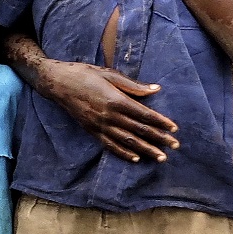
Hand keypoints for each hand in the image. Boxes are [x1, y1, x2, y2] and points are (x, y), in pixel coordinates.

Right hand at [37, 60, 178, 162]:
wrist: (57, 82)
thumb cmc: (85, 74)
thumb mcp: (110, 75)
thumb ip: (134, 85)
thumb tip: (156, 89)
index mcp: (116, 100)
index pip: (144, 115)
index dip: (161, 122)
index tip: (175, 129)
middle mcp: (108, 116)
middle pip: (139, 130)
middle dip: (158, 139)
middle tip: (175, 146)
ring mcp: (99, 125)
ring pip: (126, 141)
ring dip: (145, 150)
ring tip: (160, 157)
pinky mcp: (91, 130)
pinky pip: (109, 145)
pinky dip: (122, 153)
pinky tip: (135, 158)